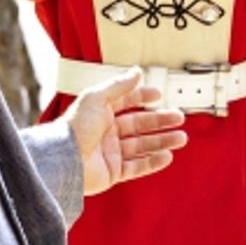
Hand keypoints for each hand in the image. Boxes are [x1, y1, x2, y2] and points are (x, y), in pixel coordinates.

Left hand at [63, 67, 186, 195]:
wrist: (64, 161)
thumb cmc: (74, 128)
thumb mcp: (96, 98)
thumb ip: (118, 85)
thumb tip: (136, 71)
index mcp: (99, 113)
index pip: (125, 102)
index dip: (142, 97)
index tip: (158, 95)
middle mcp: (105, 132)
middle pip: (138, 124)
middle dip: (160, 121)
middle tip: (178, 117)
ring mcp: (110, 152)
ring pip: (142, 146)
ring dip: (162, 141)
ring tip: (181, 138)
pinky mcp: (113, 172)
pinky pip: (137, 167)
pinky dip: (153, 162)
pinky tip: (167, 156)